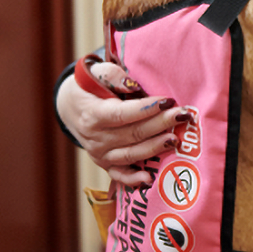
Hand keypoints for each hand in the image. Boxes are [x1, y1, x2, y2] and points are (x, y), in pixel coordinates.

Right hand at [56, 61, 191, 185]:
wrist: (70, 106)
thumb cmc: (88, 85)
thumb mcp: (94, 72)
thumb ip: (112, 76)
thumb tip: (131, 85)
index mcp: (92, 114)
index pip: (122, 114)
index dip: (146, 109)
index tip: (168, 100)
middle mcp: (95, 138)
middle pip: (132, 133)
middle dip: (160, 124)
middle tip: (182, 116)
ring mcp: (99, 153)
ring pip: (130, 154)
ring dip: (154, 148)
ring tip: (175, 140)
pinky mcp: (105, 163)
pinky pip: (119, 174)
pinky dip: (133, 179)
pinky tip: (149, 178)